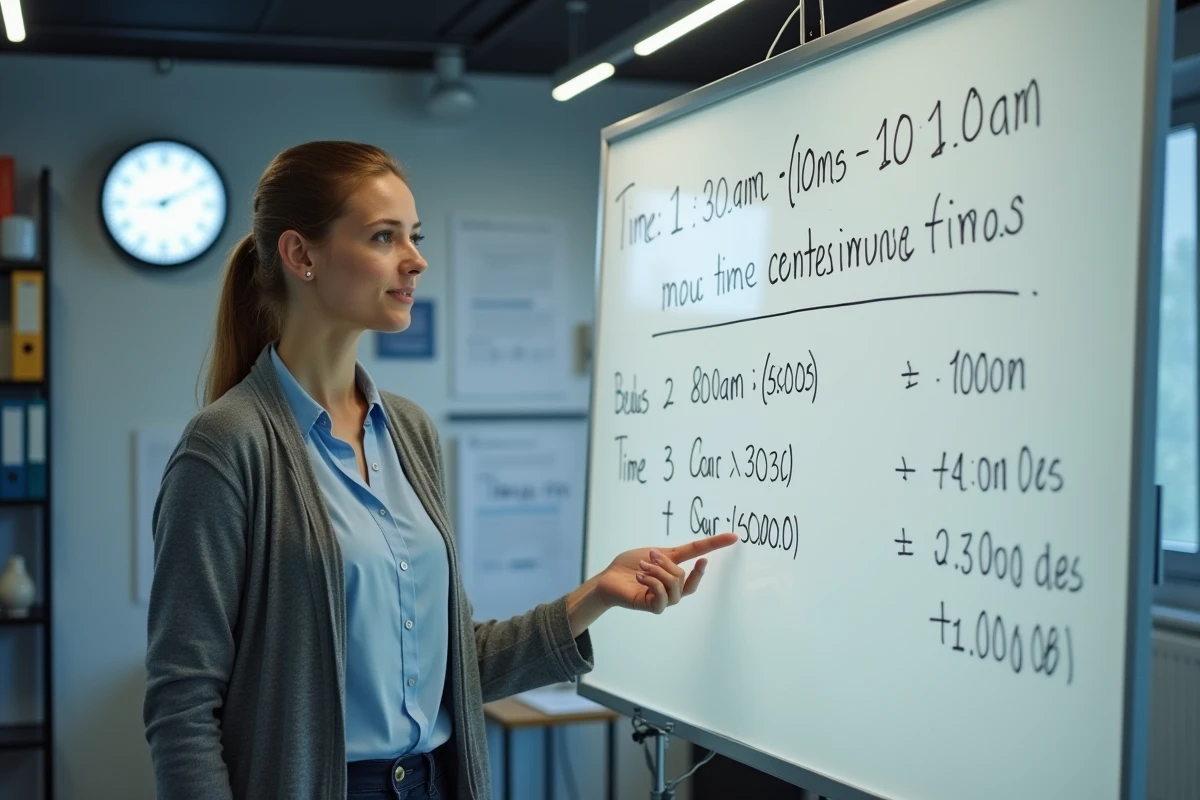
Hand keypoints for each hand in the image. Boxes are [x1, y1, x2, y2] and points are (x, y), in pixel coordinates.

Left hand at [594, 533, 738, 614]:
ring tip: (642, 568)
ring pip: (675, 584)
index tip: (733, 537)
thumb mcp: (656, 554)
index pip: (699, 558)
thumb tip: (697, 551)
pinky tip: (640, 577)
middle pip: (684, 575)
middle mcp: (674, 588)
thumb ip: (674, 555)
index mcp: (676, 571)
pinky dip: (652, 583)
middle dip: (665, 563)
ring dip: (657, 572)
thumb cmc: (630, 566)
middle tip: (649, 556)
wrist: (608, 578)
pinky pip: (663, 596)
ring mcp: (665, 599)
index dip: (715, 546)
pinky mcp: (653, 607)